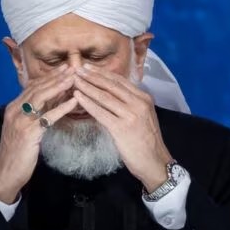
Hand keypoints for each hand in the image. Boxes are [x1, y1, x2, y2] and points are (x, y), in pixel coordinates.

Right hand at [0, 65, 78, 203]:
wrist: (6, 174)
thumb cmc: (18, 152)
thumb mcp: (25, 128)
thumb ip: (36, 114)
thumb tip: (54, 100)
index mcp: (13, 108)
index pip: (32, 86)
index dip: (49, 76)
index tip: (64, 68)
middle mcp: (14, 111)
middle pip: (37, 88)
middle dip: (55, 76)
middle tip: (72, 67)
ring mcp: (20, 121)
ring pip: (41, 98)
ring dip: (59, 86)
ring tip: (74, 78)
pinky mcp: (28, 133)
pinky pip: (47, 117)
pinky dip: (62, 107)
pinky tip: (74, 101)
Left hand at [72, 63, 172, 192]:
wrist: (154, 162)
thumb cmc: (147, 141)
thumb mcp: (143, 116)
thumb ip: (130, 104)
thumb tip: (111, 93)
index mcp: (144, 98)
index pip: (120, 81)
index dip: (103, 73)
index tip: (89, 67)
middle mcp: (138, 103)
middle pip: (111, 86)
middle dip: (92, 76)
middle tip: (78, 69)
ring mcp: (130, 115)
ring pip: (104, 97)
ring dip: (87, 87)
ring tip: (75, 80)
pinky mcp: (121, 128)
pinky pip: (101, 112)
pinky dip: (88, 103)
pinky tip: (78, 97)